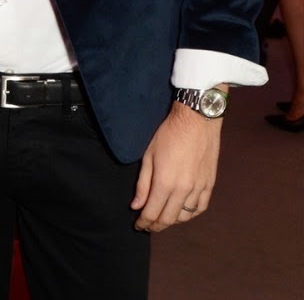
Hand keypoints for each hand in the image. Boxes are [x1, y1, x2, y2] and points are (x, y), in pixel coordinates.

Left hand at [131, 100, 222, 231]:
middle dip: (156, 225)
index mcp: (165, 183)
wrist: (197, 121)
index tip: (138, 226)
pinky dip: (190, 214)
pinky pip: (200, 208)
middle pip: (168, 219)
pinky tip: (183, 212)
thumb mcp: (149, 155)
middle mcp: (183, 191)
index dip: (143, 223)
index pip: (152, 213)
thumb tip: (136, 206)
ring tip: (163, 217)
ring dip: (172, 220)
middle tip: (148, 225)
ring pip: (185, 216)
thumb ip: (143, 184)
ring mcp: (199, 189)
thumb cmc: (168, 134)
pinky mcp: (210, 185)